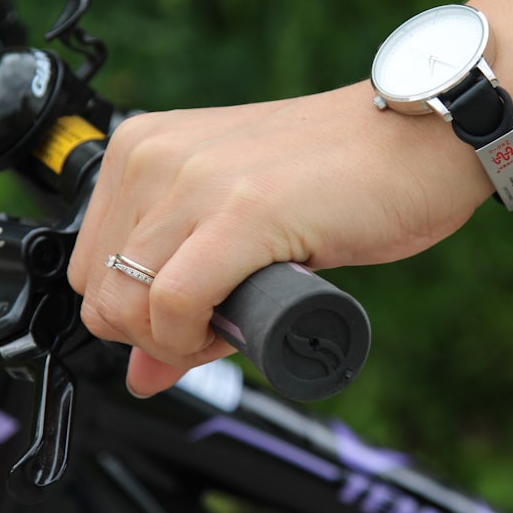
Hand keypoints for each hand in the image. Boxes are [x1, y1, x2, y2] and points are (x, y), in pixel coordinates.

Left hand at [68, 81, 489, 396]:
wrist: (420, 137)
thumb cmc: (347, 175)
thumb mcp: (243, 224)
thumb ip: (181, 286)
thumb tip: (141, 374)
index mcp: (146, 147)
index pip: (91, 265)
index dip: (138, 313)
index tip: (194, 315)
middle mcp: (157, 156)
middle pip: (101, 292)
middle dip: (151, 332)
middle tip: (219, 322)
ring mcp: (197, 180)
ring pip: (128, 305)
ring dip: (176, 340)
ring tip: (235, 319)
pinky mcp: (243, 211)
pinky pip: (175, 304)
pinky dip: (192, 339)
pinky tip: (236, 329)